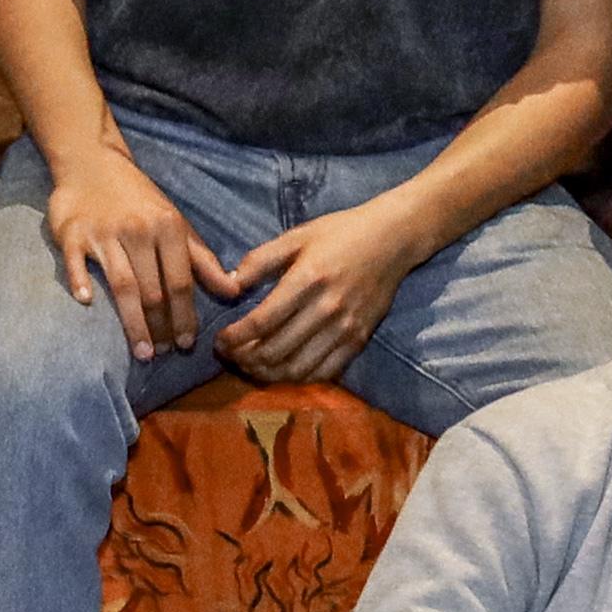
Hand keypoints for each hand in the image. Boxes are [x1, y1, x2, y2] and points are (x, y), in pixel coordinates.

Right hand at [42, 139, 219, 360]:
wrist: (93, 163)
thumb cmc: (139, 199)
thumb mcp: (176, 223)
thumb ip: (202, 260)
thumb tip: (234, 291)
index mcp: (167, 227)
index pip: (180, 282)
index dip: (185, 316)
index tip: (186, 344)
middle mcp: (138, 230)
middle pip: (152, 290)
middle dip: (160, 326)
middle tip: (161, 354)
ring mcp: (104, 232)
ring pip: (122, 284)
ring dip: (133, 322)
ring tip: (142, 351)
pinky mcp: (73, 233)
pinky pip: (77, 263)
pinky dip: (81, 282)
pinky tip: (87, 303)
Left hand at [211, 191, 433, 386]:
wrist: (392, 240)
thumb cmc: (340, 233)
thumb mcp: (297, 236)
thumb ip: (260, 260)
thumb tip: (229, 284)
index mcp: (307, 279)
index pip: (261, 322)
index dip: (234, 338)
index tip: (220, 341)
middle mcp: (327, 309)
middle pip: (275, 351)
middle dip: (244, 359)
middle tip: (230, 356)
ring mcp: (345, 328)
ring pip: (297, 369)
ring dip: (267, 374)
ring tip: (251, 366)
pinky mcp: (359, 340)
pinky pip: (324, 372)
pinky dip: (298, 378)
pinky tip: (283, 369)